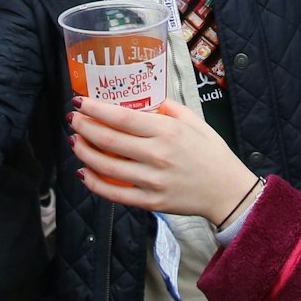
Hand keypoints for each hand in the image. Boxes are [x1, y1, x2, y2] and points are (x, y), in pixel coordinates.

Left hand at [70, 98, 256, 222]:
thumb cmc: (212, 153)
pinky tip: (84, 172)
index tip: (79, 101)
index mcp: (166, 131)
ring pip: (106, 167)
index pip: (122, 118)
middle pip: (109, 140)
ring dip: (84, 153)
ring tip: (75, 142)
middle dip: (84, 127)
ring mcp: (152, 181)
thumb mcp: (193, 121)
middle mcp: (157, 155)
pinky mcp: (151, 202)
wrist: (228, 191)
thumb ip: (168, 107)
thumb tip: (143, 97)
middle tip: (73, 119)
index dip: (96, 109)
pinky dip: (94, 183)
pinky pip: (115, 194)